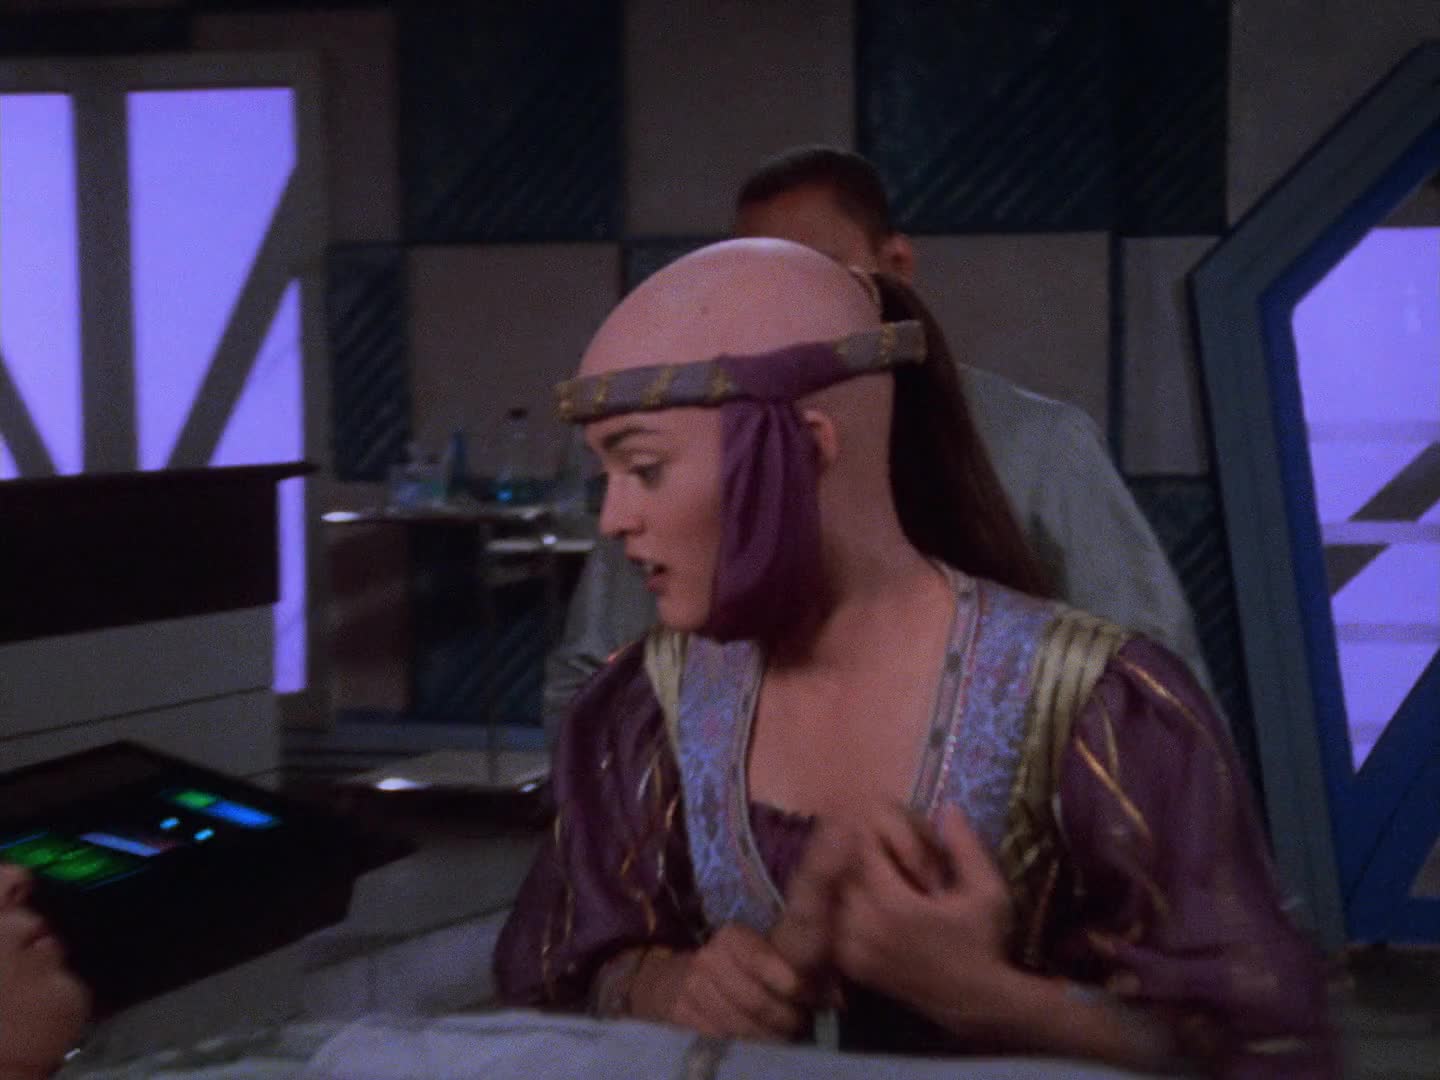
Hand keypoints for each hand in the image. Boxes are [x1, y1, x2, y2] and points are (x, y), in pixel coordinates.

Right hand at [638, 923, 811, 1039]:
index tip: (815, 1001)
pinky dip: (747, 1049)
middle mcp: (708, 960)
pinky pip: (723, 1042)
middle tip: (802, 1024)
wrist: (673, 983)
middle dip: (786, 1018)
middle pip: (756, 1001)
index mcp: (731, 937)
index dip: (793, 984)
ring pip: (741, 1027)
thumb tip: (838, 999)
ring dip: (771, 1038)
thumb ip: (801, 972)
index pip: (763, 961)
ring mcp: (692, 991)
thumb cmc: (734, 969)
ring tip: (785, 1037)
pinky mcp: (681, 1019)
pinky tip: (760, 1048)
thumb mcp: (764, 957)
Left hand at [829, 805, 1014, 1031]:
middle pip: (847, 868)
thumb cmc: (984, 942)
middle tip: (895, 861)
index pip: (865, 849)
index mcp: (893, 905)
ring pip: (839, 895)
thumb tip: (947, 807)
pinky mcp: (854, 966)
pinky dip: (851, 910)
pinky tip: (878, 909)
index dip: (882, 837)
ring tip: (889, 884)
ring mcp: (854, 949)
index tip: (901, 841)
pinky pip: (838, 923)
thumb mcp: (987, 891)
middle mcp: (864, 927)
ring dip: (858, 882)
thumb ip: (965, 847)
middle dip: (868, 857)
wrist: (975, 1002)